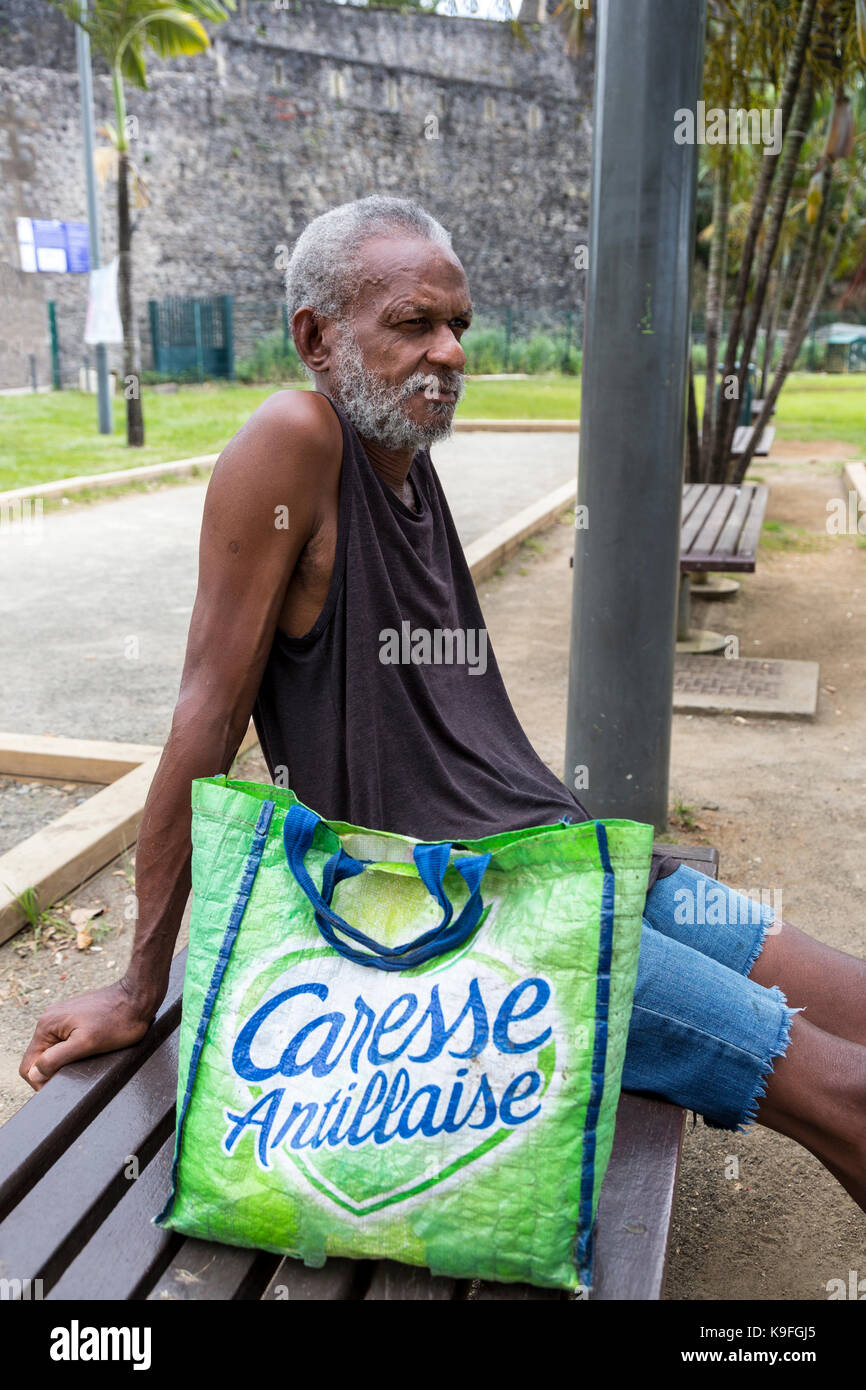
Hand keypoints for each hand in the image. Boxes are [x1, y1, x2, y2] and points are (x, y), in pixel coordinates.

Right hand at [19, 980, 154, 1090]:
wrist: (138, 997)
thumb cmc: (117, 1021)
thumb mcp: (86, 1044)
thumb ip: (56, 1058)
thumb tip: (34, 1073)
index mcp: (47, 1025)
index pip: (29, 1066)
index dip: (41, 1082)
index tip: (61, 1086)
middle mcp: (50, 1019)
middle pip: (40, 1059)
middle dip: (54, 1071)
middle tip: (78, 1074)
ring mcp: (63, 1017)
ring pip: (54, 1051)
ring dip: (64, 1062)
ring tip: (86, 1062)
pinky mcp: (76, 1018)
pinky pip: (65, 1042)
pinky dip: (73, 1052)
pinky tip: (90, 1052)